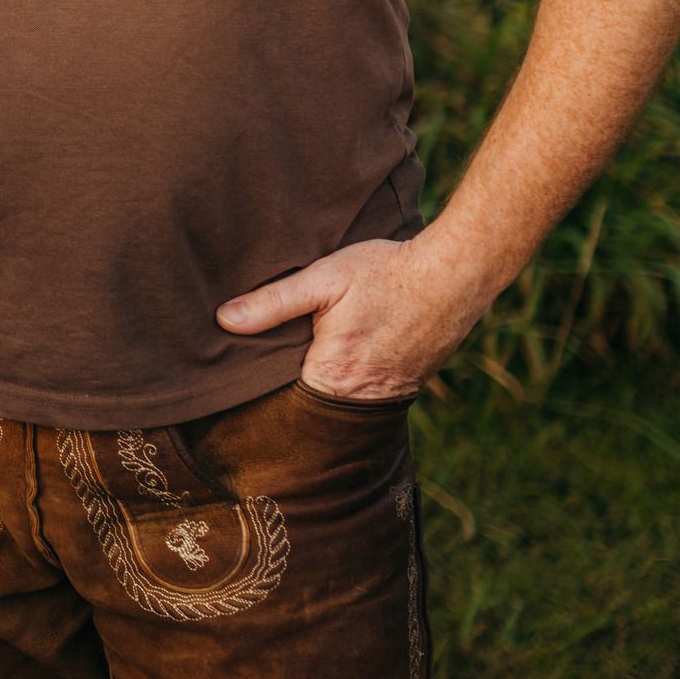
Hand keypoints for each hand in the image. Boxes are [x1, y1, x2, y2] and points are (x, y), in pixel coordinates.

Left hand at [214, 234, 490, 400]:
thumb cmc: (386, 273)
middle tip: (265, 368)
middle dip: (289, 392)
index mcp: (333, 376)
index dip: (261, 390)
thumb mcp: (323, 278)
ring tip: (300, 363)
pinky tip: (341, 358)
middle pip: (311, 405)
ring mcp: (390, 395)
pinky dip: (351, 381)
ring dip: (321, 386)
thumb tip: (224, 321)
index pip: (283, 401)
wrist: (455, 273)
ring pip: (340, 402)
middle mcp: (363, 398)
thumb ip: (273, 303)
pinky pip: (367, 394)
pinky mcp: (408, 385)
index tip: (240, 377)